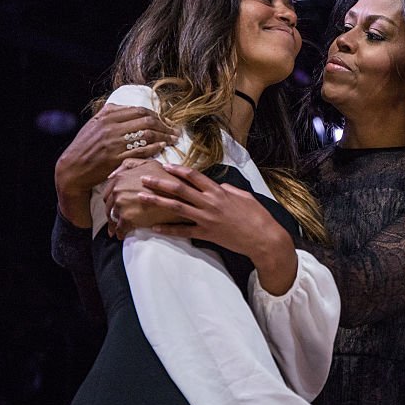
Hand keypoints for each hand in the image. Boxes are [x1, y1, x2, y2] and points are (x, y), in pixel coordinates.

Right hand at [55, 103, 178, 226]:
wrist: (72, 169)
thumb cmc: (84, 147)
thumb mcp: (94, 125)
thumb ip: (110, 114)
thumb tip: (128, 107)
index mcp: (107, 116)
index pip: (139, 110)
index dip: (157, 115)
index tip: (166, 121)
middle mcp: (111, 127)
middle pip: (147, 121)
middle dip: (165, 126)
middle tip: (175, 131)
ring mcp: (114, 143)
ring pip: (146, 135)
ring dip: (164, 137)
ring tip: (173, 140)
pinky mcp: (116, 158)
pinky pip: (141, 151)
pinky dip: (154, 148)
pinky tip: (162, 147)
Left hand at [102, 159, 184, 237]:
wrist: (181, 198)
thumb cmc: (167, 179)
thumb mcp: (150, 164)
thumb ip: (131, 164)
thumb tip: (113, 175)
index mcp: (121, 178)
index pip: (108, 192)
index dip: (111, 200)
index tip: (114, 206)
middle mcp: (118, 190)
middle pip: (109, 206)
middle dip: (110, 213)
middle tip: (114, 220)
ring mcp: (122, 205)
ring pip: (113, 218)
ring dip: (114, 225)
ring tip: (117, 230)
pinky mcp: (128, 219)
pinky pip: (120, 229)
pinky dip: (120, 233)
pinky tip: (122, 235)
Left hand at [138, 164, 298, 294]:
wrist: (263, 238)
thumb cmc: (257, 216)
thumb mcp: (243, 196)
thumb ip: (227, 189)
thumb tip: (216, 186)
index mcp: (219, 191)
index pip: (194, 177)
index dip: (178, 170)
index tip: (165, 166)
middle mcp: (209, 203)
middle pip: (179, 190)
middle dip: (160, 182)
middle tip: (144, 178)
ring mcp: (206, 219)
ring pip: (176, 207)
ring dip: (157, 201)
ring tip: (141, 197)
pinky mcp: (206, 234)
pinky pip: (183, 231)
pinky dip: (168, 230)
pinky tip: (154, 228)